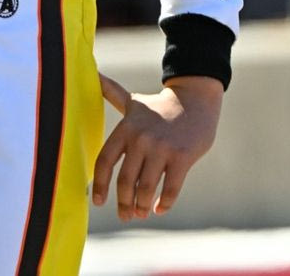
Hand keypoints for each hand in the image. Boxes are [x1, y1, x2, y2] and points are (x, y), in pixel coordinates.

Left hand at [91, 72, 222, 220]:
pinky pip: (171, 188)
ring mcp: (163, 148)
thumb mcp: (133, 101)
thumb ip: (111, 92)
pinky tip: (160, 208)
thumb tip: (93, 74)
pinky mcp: (183, 157)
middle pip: (125, 180)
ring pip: (147, 187)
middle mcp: (141, 138)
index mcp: (126, 128)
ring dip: (142, 206)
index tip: (99, 202)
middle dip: (123, 202)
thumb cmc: (160, 106)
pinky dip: (165, 203)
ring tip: (141, 213)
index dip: (100, 185)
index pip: (105, 161)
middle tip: (125, 215)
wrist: (196, 101)